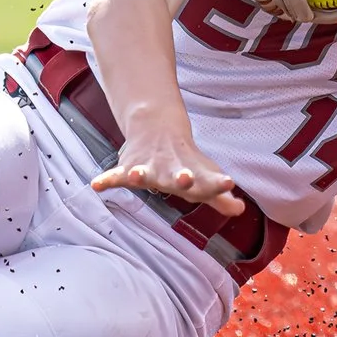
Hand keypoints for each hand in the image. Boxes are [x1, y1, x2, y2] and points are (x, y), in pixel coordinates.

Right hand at [90, 119, 244, 216]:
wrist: (158, 127)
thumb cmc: (186, 160)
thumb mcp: (204, 177)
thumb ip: (220, 196)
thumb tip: (239, 209)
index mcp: (193, 176)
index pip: (208, 182)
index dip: (218, 184)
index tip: (229, 182)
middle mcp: (172, 171)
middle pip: (176, 176)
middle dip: (180, 178)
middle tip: (184, 178)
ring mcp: (149, 167)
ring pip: (144, 172)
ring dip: (140, 174)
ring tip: (136, 175)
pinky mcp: (128, 167)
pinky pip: (115, 174)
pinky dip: (106, 179)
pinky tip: (97, 185)